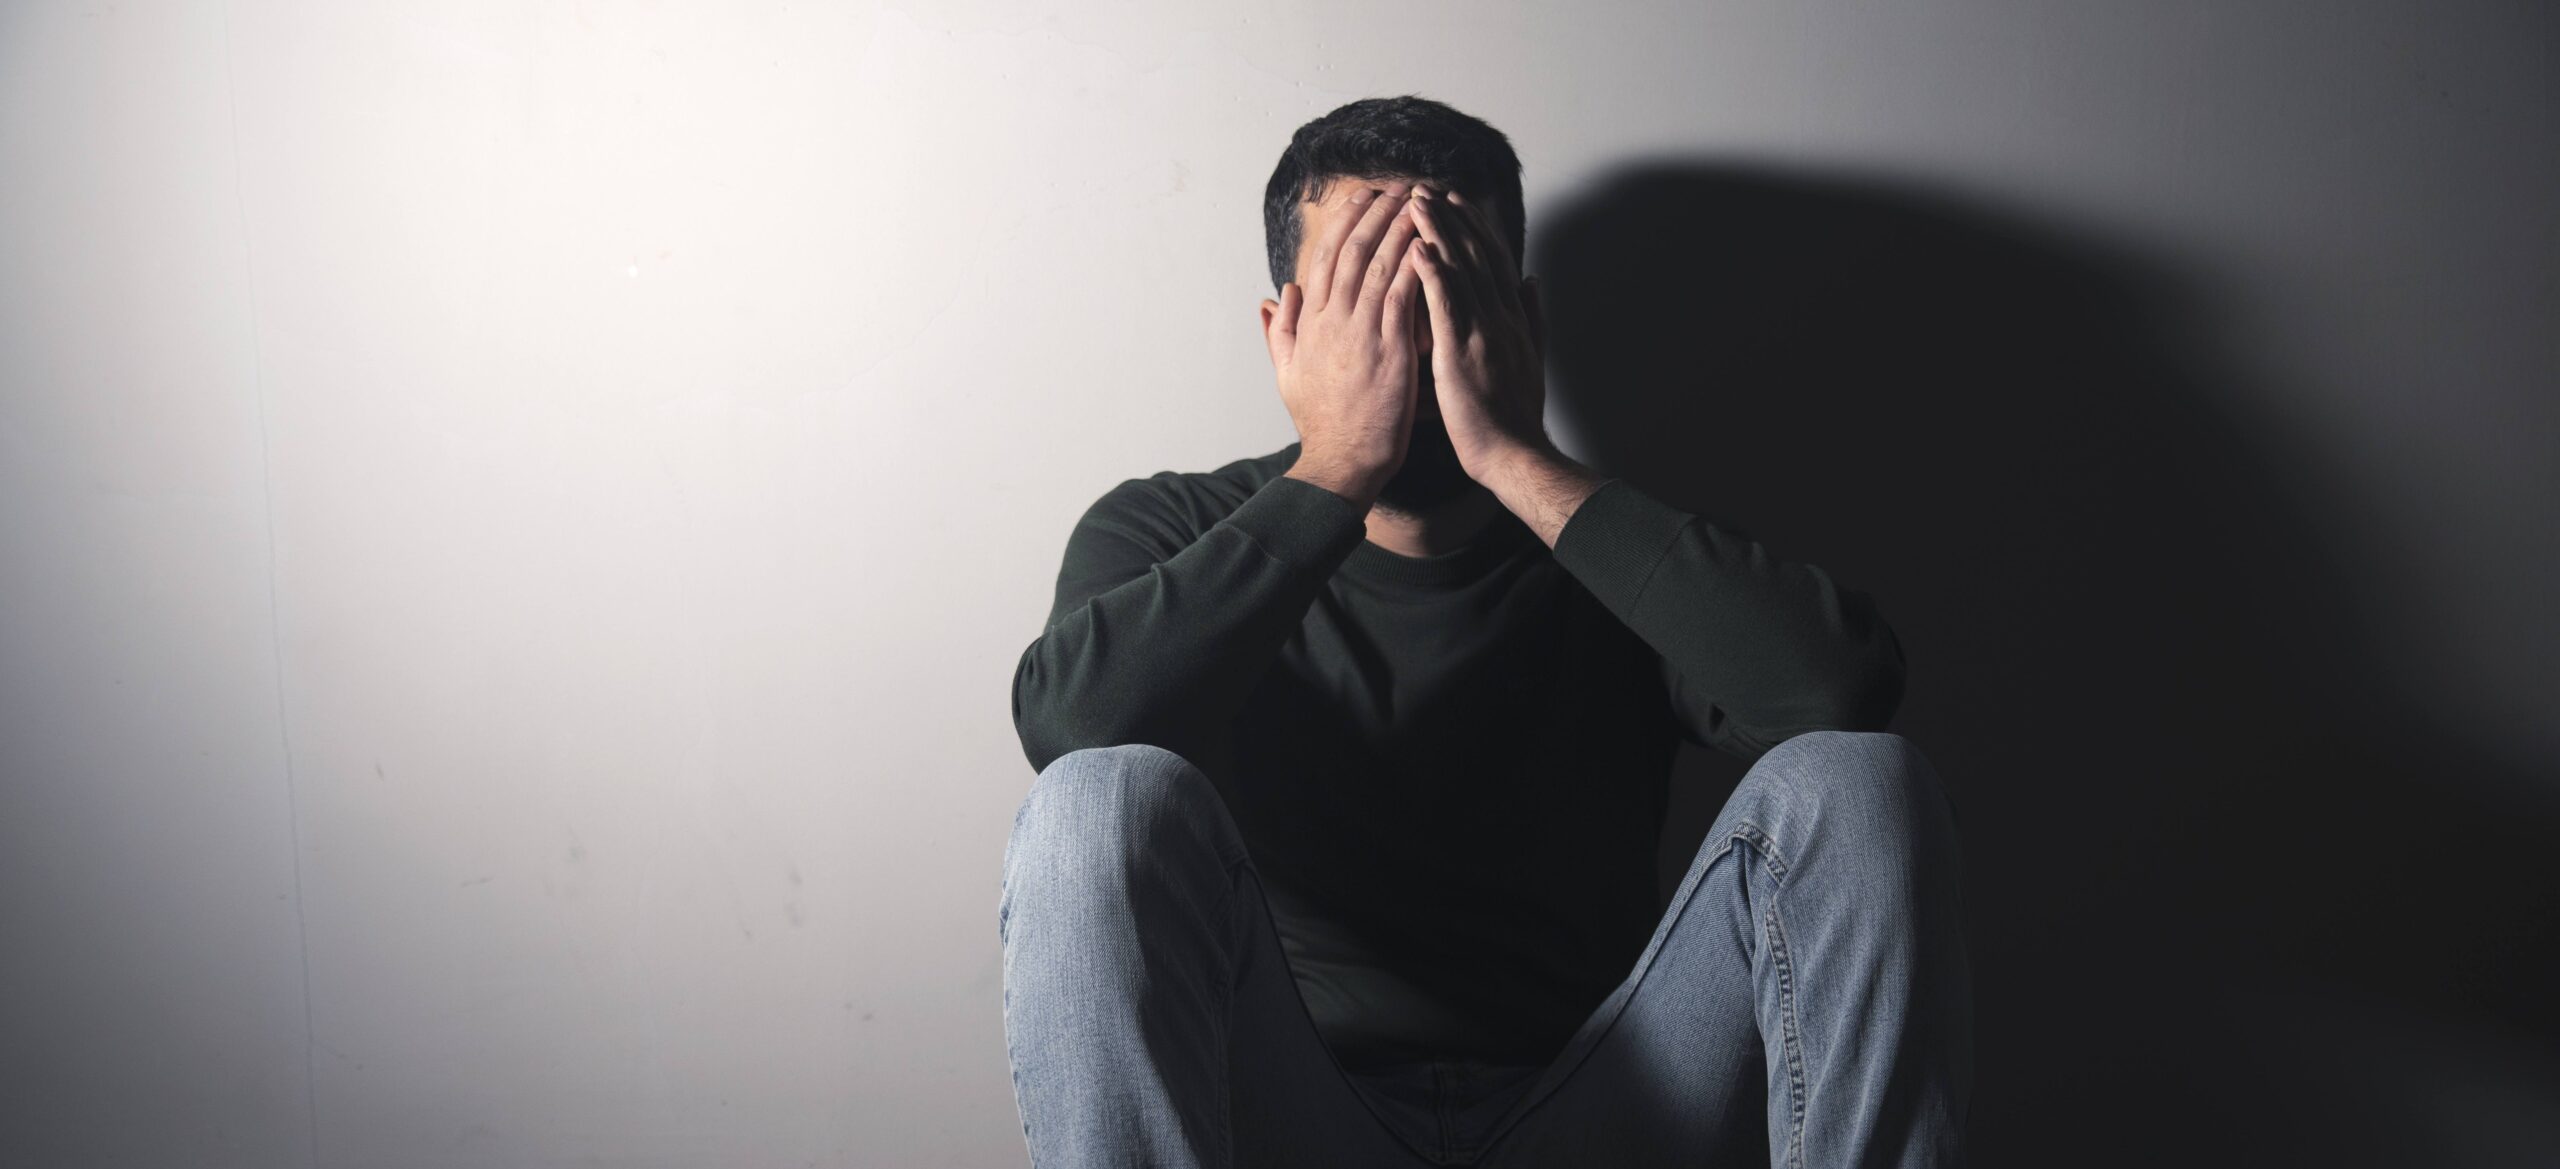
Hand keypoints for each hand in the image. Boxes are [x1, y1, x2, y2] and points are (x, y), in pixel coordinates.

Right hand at [1261, 181, 1430, 503]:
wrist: (1341, 461)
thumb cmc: (1321, 423)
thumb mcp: (1286, 374)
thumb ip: (1279, 332)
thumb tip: (1274, 296)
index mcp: (1311, 323)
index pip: (1325, 258)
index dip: (1344, 223)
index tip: (1362, 199)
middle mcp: (1332, 320)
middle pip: (1352, 250)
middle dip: (1375, 212)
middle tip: (1396, 186)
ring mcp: (1360, 332)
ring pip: (1378, 263)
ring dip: (1399, 226)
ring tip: (1418, 200)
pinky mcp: (1389, 348)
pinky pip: (1402, 293)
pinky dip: (1414, 262)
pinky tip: (1429, 240)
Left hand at [1403, 186, 1554, 475]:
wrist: (1516, 454)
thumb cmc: (1515, 416)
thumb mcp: (1529, 358)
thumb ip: (1533, 316)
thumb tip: (1532, 280)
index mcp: (1510, 318)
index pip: (1490, 261)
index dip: (1472, 228)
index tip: (1454, 202)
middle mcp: (1498, 317)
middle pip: (1475, 255)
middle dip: (1451, 219)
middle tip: (1428, 188)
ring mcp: (1483, 332)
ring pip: (1460, 270)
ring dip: (1438, 232)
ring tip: (1417, 201)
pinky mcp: (1463, 352)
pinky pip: (1447, 305)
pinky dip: (1433, 273)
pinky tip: (1418, 247)